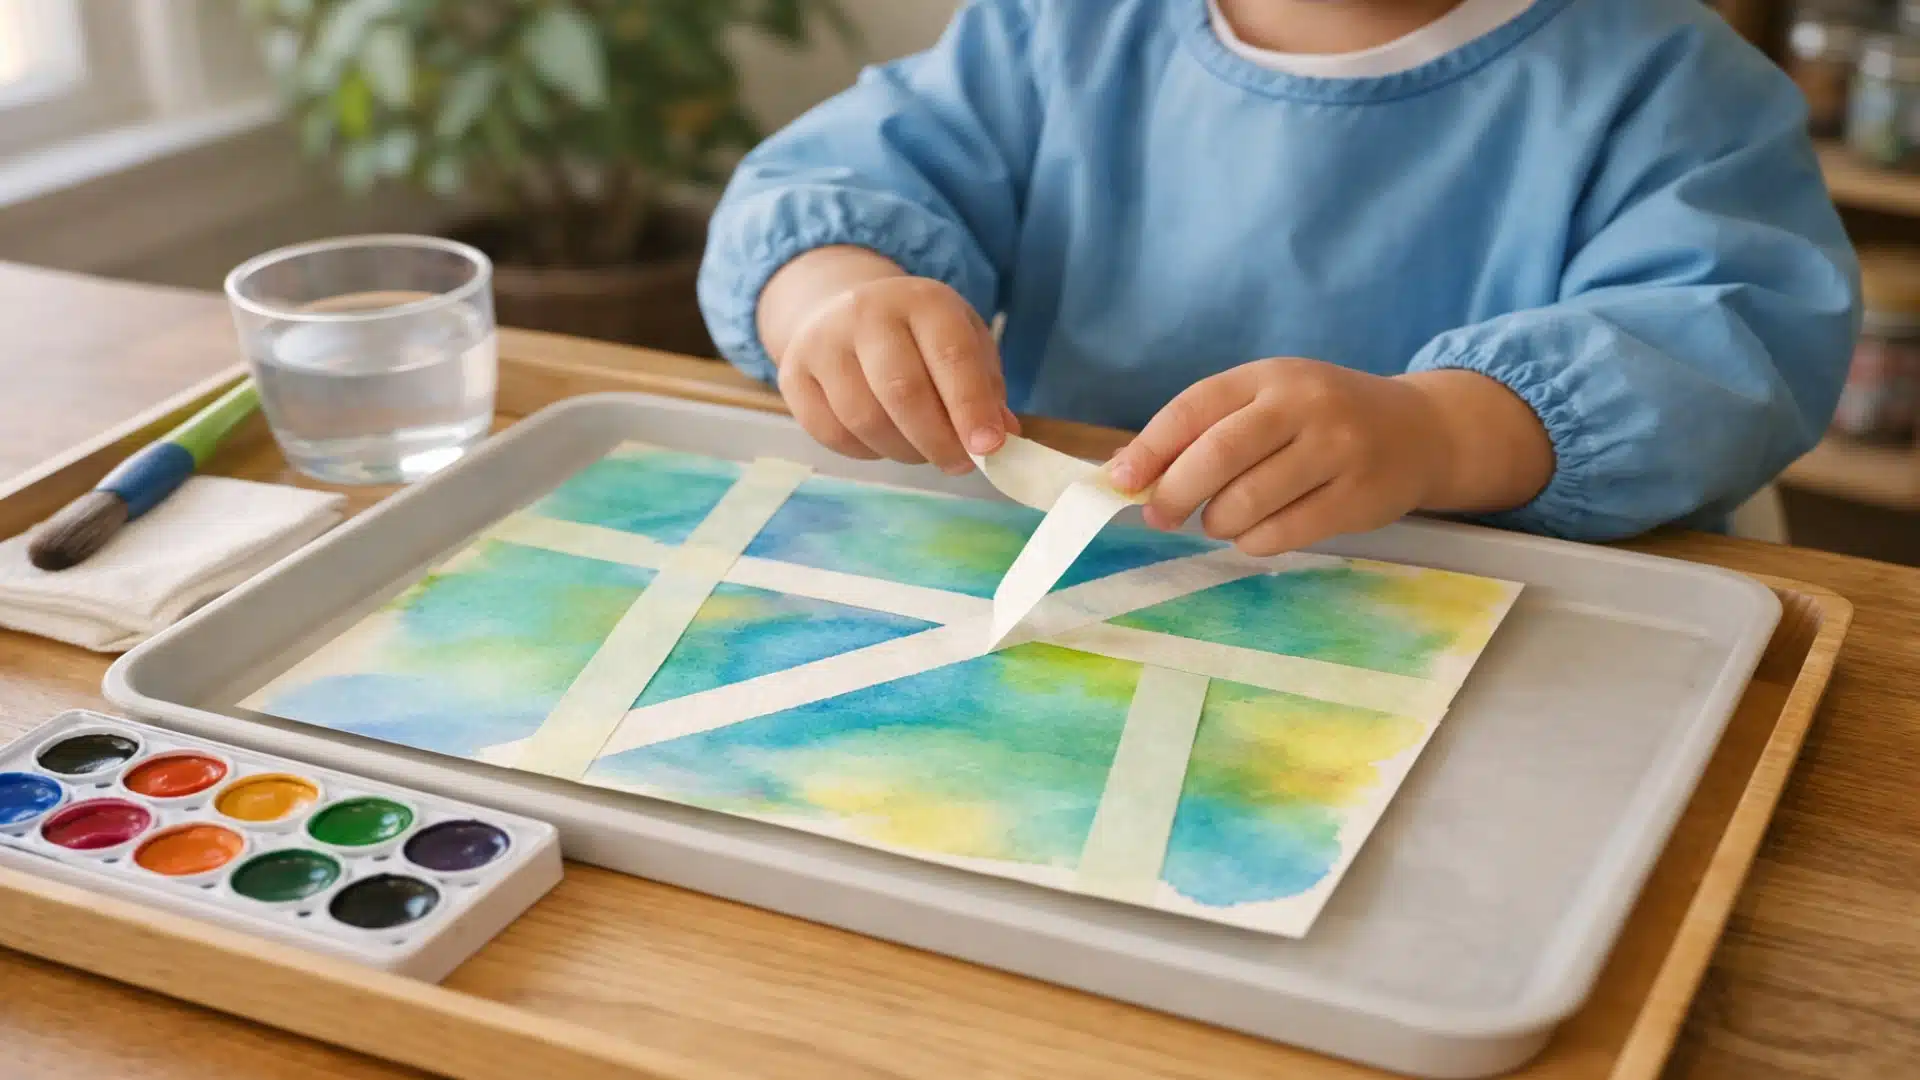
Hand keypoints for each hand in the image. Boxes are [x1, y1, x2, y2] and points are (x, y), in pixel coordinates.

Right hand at [761, 249, 1014, 472]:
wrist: (842, 311)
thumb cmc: (919, 337)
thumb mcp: (964, 344)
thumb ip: (986, 390)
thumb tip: (1002, 439)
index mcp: (922, 300)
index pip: (951, 356)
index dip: (971, 408)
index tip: (989, 450)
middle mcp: (867, 312)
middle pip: (902, 391)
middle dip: (937, 440)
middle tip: (959, 463)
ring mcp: (823, 342)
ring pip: (864, 419)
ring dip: (903, 451)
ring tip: (922, 450)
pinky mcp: (793, 374)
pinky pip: (831, 434)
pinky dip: (866, 452)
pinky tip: (884, 441)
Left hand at [1107, 359, 1551, 555]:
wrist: (1420, 431)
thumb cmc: (1322, 418)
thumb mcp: (1268, 400)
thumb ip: (1205, 428)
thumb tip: (1125, 471)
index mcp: (1270, 376)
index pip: (1195, 408)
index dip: (1150, 448)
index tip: (1121, 481)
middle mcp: (1304, 406)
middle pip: (1219, 455)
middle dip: (1176, 493)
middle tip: (1160, 515)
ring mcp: (1337, 451)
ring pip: (1249, 501)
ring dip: (1216, 522)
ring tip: (1217, 521)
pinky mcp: (1358, 497)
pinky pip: (1284, 532)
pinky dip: (1254, 541)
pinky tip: (1254, 533)